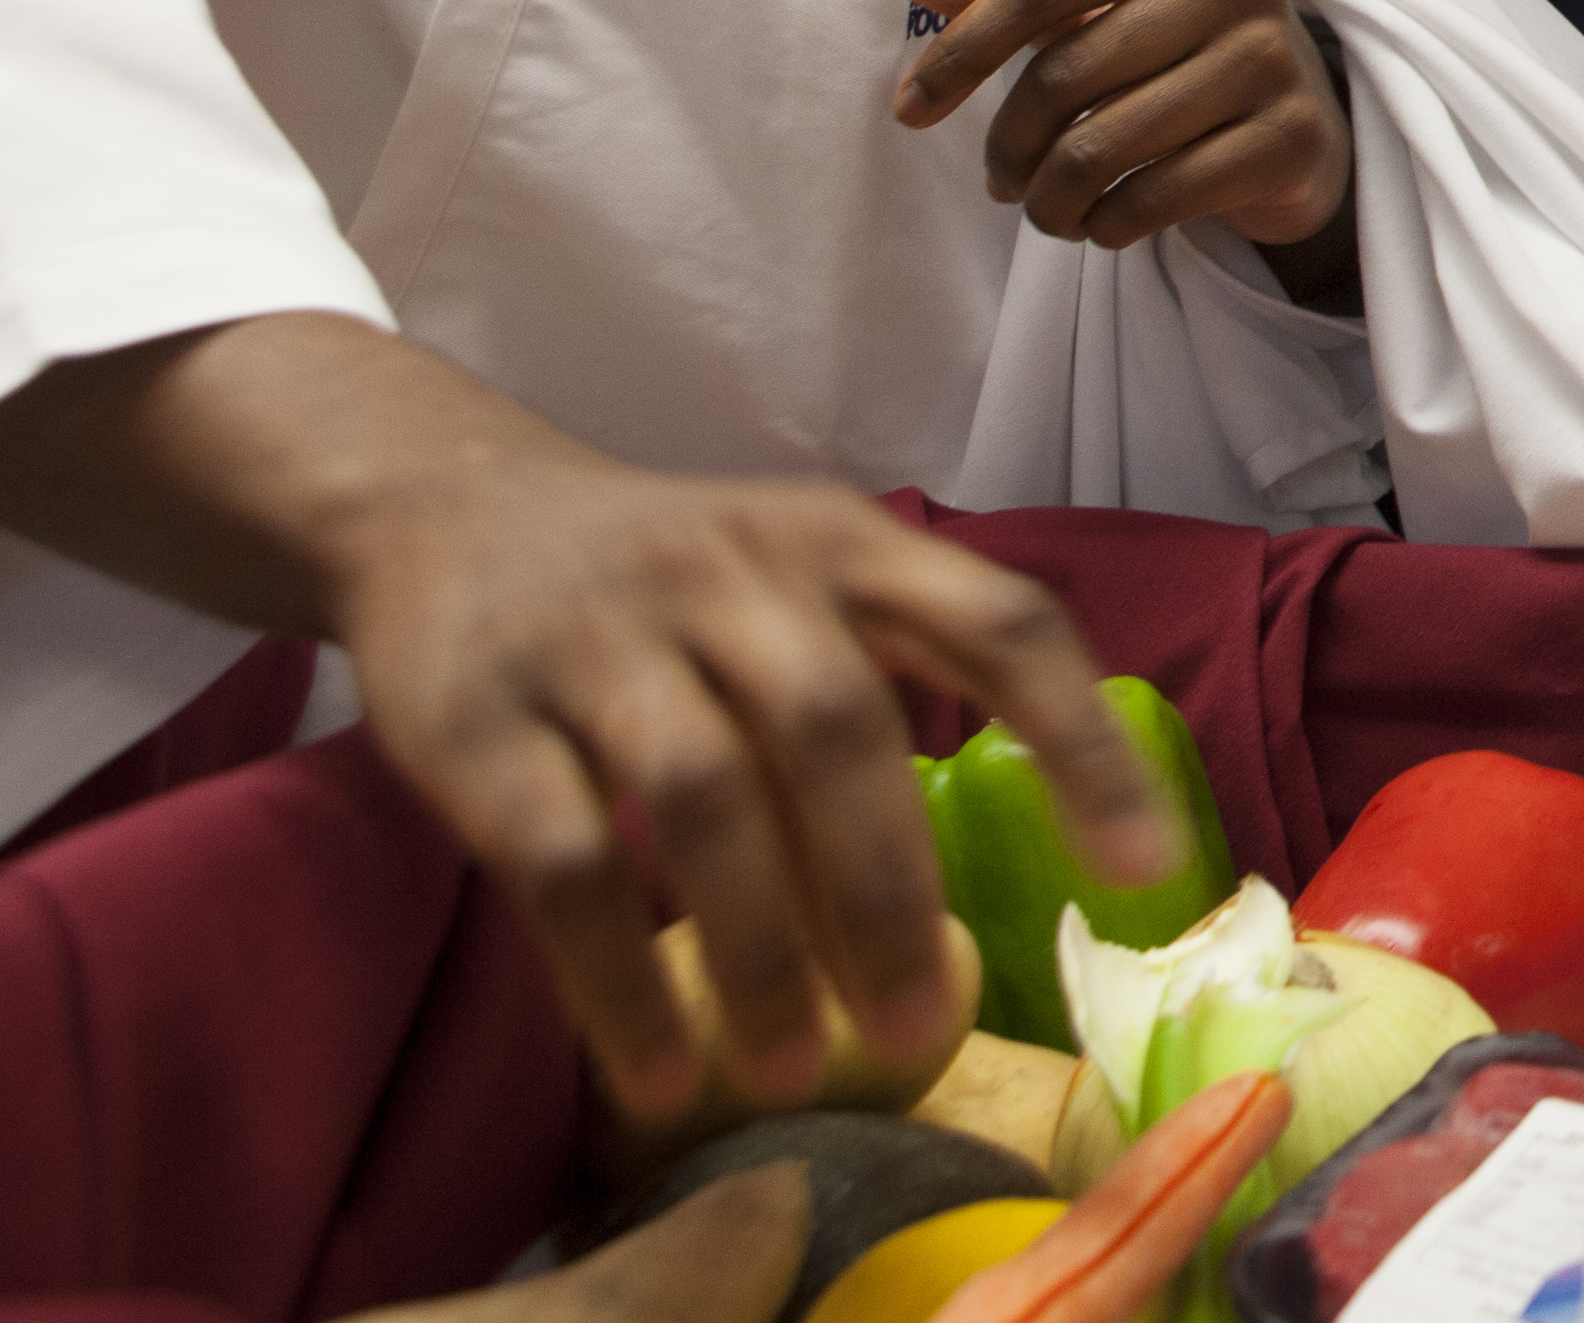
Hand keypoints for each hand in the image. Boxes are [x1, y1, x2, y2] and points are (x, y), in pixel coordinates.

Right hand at [0, 314, 1167, 1127]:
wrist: (441, 508)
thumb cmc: (668, 583)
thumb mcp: (799, 578)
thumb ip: (899, 671)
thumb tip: (1026, 843)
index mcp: (843, 539)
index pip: (998, 619)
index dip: (1079, 741)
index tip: (1141, 870)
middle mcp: (735, 573)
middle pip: (839, 730)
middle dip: (888, 893)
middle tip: (925, 1028)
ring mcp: (601, 638)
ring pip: (704, 798)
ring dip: (761, 952)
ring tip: (797, 1073)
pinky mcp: (479, 718)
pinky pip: (563, 863)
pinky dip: (617, 982)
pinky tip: (662, 1076)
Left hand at [891, 0, 1349, 262]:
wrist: (1295, 119)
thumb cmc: (1172, 49)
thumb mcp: (1096, 6)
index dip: (961, 52)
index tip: (908, 111)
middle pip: (1066, 72)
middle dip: (1009, 146)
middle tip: (1000, 181)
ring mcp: (1274, 56)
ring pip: (1104, 147)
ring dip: (1049, 201)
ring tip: (1046, 210)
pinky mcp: (1292, 137)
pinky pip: (1157, 196)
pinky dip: (1107, 226)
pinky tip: (1103, 224)